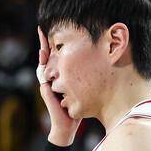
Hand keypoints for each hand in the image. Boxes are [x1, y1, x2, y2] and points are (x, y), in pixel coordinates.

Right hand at [36, 27, 79, 146]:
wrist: (68, 125)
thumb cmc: (80, 107)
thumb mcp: (86, 86)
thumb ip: (90, 74)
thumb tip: (108, 60)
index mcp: (61, 75)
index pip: (58, 54)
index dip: (57, 42)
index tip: (59, 27)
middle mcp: (52, 76)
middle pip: (48, 54)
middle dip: (46, 40)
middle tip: (45, 25)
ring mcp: (47, 82)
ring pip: (44, 61)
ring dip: (43, 48)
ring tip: (42, 35)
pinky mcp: (46, 89)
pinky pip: (43, 73)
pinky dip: (44, 62)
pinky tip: (44, 52)